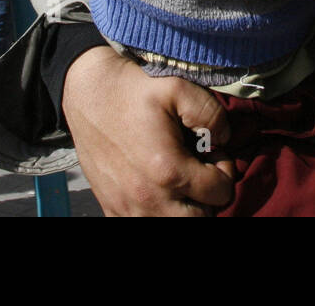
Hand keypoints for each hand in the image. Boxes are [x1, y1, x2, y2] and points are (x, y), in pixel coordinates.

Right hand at [63, 46, 233, 216]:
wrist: (90, 93)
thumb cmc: (135, 90)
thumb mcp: (179, 88)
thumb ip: (212, 114)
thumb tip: (224, 139)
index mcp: (168, 170)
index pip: (220, 192)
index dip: (224, 169)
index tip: (212, 151)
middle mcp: (147, 198)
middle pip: (199, 219)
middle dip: (207, 197)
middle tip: (200, 169)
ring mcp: (125, 207)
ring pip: (172, 226)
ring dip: (184, 207)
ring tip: (179, 179)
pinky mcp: (111, 207)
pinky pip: (142, 225)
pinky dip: (158, 213)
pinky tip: (158, 188)